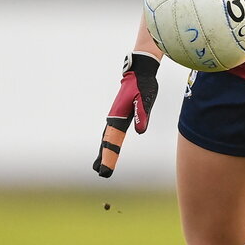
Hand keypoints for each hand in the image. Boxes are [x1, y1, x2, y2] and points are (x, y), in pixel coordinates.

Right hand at [93, 52, 159, 177]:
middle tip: (101, 173)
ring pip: (107, 136)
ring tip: (98, 165)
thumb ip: (142, 114)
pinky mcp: (120, 114)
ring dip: (104, 150)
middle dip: (104, 157)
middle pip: (107, 140)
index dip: (109, 156)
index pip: (113, 140)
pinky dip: (108, 141)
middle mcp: (114, 117)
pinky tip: (108, 146)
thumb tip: (140, 131)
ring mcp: (115, 116)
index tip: (105, 170)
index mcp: (119, 116)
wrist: (139, 72)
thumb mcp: (145, 98)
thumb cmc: (143, 84)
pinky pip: (112, 132)